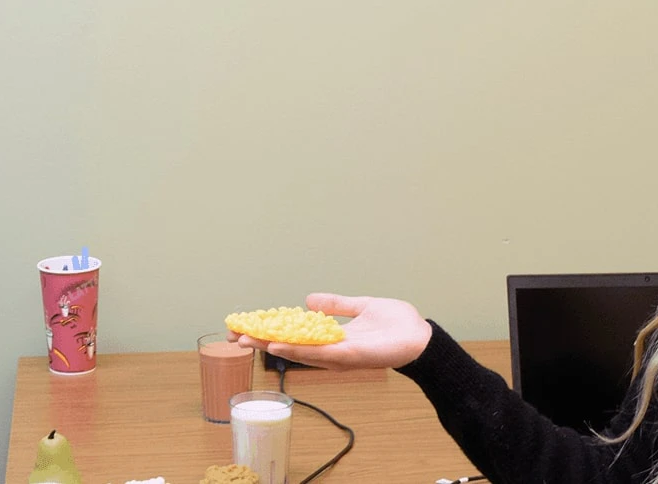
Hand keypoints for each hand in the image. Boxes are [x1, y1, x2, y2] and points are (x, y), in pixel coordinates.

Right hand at [231, 293, 432, 369]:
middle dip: (262, 340)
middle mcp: (331, 350)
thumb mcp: (361, 306)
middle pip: (290, 346)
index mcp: (332, 338)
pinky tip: (279, 345)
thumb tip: (310, 300)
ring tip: (248, 338)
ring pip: (297, 351)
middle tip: (234, 334)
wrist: (422, 338)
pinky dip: (297, 350)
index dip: (270, 331)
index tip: (246, 325)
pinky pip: (318, 354)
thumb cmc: (398, 325)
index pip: (295, 335)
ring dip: (272, 345)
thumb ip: (336, 305)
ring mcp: (338, 355)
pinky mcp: (349, 357)